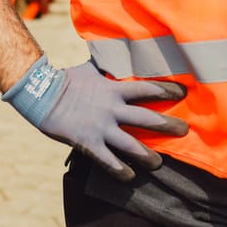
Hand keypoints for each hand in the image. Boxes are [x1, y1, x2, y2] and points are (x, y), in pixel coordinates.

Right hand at [3, 57, 187, 180]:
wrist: (41, 95)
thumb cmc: (66, 79)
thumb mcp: (90, 68)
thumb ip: (106, 65)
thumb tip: (116, 49)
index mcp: (114, 90)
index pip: (148, 89)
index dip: (167, 91)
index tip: (183, 94)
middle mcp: (112, 109)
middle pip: (148, 118)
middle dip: (169, 125)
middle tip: (185, 131)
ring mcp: (102, 128)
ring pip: (132, 145)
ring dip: (148, 155)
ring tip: (159, 163)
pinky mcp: (89, 143)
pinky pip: (109, 161)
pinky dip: (121, 171)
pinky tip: (130, 177)